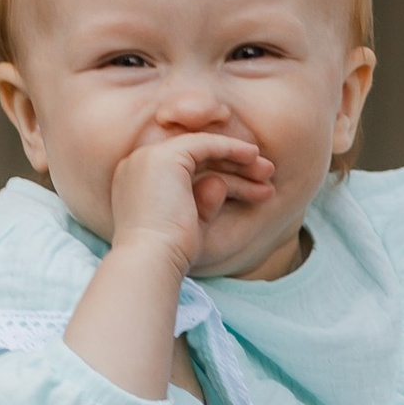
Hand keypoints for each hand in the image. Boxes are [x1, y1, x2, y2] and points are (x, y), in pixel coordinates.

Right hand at [110, 125, 274, 269]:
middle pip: (193, 158)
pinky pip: (205, 144)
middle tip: (265, 177)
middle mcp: (136, 165)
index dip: (217, 174)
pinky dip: (231, 148)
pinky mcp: (165, 156)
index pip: (182, 170)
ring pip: (202, 150)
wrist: (151, 260)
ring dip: (237, 159)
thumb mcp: (190, 226)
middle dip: (232, 167)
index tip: (246, 188)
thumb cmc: (168, 256)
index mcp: (134, 183)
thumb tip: (219, 184)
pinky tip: (253, 156)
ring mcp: (148, 157)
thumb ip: (203, 204)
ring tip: (269, 172)